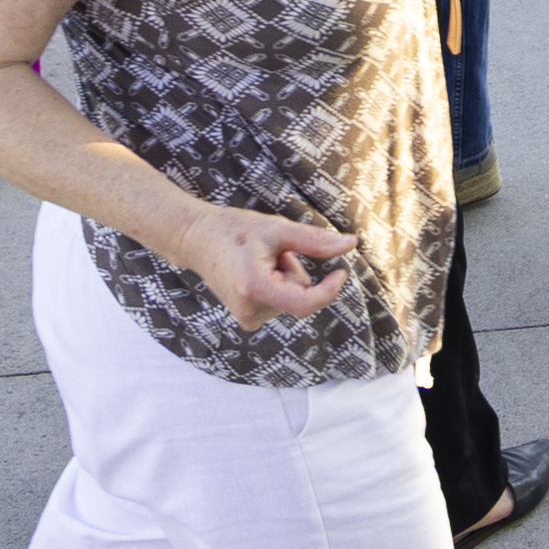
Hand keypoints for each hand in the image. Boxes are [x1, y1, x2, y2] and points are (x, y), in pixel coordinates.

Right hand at [171, 197, 359, 328]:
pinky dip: (276, 285)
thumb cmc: (235, 230)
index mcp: (255, 288)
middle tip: (268, 252)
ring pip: (292, 297)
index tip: (341, 272)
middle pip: (300, 294)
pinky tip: (255, 272)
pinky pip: (282, 301)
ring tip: (257, 261)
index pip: (305, 303)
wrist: (197, 240)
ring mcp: (248, 318)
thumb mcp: (277, 228)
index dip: (328, 290)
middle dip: (294, 270)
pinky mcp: (249, 319)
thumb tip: (351, 244)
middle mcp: (250, 311)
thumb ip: (315, 241)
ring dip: (284, 277)